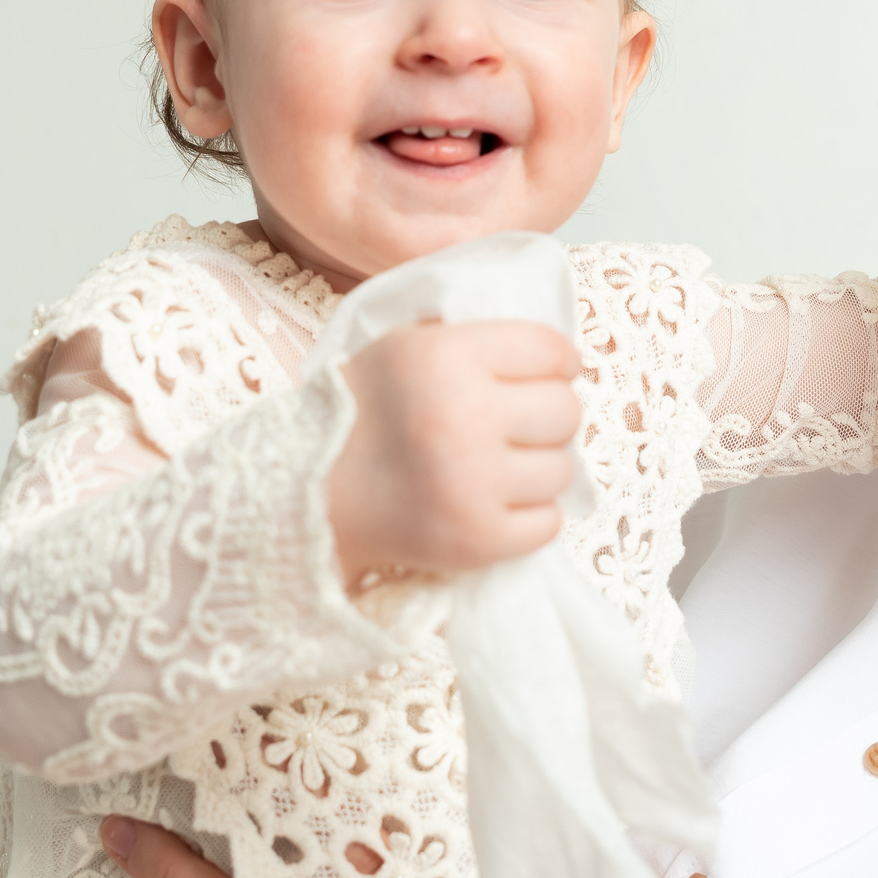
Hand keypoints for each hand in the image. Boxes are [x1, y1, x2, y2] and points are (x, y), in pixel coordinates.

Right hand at [326, 320, 582, 584]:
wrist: (312, 495)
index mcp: (445, 357)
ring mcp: (472, 484)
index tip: (553, 374)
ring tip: (501, 467)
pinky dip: (530, 516)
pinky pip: (549, 523)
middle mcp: (462, 416)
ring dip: (539, 468)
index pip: (549, 350)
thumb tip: (553, 350)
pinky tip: (495, 503)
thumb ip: (471, 336)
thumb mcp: (405, 344)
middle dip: (548, 416)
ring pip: (562, 470)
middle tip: (519, 425)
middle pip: (565, 411)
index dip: (559, 362)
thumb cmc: (365, 412)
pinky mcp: (477, 540)